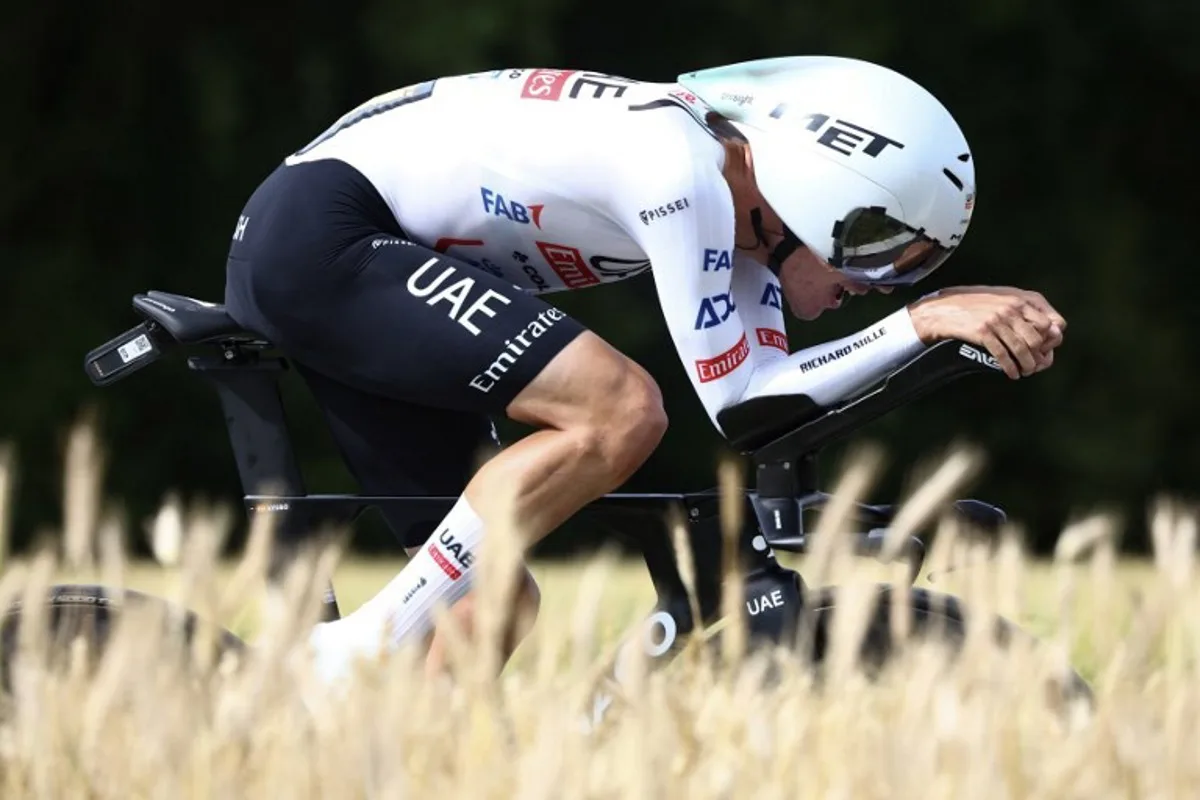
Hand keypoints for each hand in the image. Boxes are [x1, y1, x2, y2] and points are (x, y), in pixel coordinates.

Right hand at [907, 287, 1064, 378]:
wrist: (944, 310)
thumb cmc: (975, 307)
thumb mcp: (1002, 300)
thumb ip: (1023, 310)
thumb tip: (1048, 329)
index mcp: (1019, 299)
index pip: (1048, 323)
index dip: (1049, 340)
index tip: (1043, 350)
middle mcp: (1011, 307)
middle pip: (1037, 338)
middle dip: (1038, 356)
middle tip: (1035, 366)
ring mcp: (997, 319)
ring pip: (1022, 349)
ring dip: (1026, 365)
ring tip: (1025, 372)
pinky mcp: (983, 331)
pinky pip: (1003, 354)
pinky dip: (1010, 367)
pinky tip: (1011, 374)